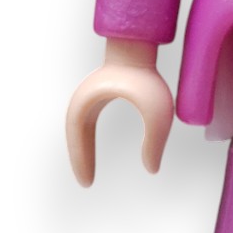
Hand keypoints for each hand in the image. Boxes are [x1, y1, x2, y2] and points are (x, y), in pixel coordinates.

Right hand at [65, 38, 174, 184]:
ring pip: (78, 131)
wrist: (140, 47)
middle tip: (86, 184)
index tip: (87, 183)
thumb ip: (156, 142)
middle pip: (74, 136)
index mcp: (89, 103)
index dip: (81, 161)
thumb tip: (152, 169)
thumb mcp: (158, 113)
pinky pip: (86, 124)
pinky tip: (91, 155)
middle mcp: (83, 100)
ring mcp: (88, 97)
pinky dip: (85, 142)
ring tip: (87, 176)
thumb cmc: (148, 78)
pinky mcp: (97, 96)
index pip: (78, 138)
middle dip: (79, 160)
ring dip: (81, 151)